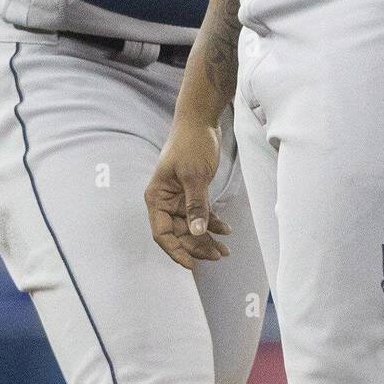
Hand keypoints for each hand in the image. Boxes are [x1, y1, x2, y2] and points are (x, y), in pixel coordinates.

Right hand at [145, 117, 229, 268]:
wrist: (201, 119)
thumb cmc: (192, 143)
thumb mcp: (195, 176)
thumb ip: (196, 206)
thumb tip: (197, 233)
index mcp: (157, 197)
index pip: (162, 234)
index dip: (176, 251)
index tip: (192, 265)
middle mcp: (165, 199)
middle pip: (178, 232)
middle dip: (197, 246)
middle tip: (218, 256)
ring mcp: (178, 196)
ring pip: (191, 225)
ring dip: (206, 237)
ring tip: (224, 250)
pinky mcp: (192, 190)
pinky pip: (200, 213)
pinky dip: (211, 222)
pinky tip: (226, 229)